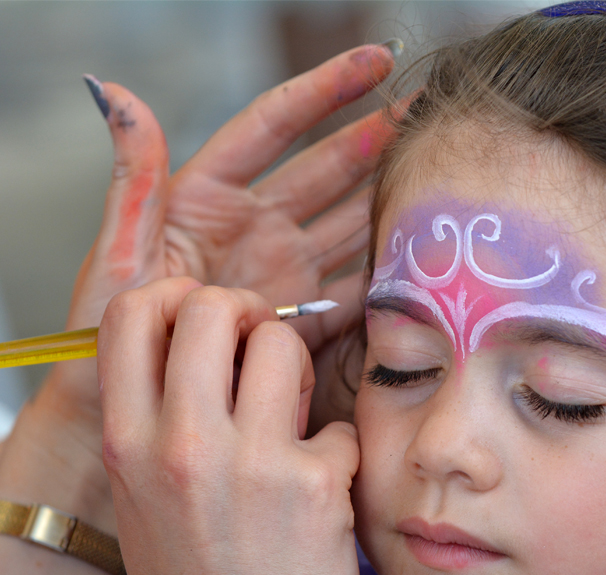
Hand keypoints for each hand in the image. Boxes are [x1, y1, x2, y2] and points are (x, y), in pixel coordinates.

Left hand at [0, 44, 393, 527]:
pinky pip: (353, 290)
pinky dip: (386, 277)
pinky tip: (421, 261)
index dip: (327, 91)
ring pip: (349, 223)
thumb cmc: (104, 339)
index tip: (378, 62)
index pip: (276, 127)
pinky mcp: (302, 320)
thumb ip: (134, 181)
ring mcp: (283, 274)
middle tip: (432, 115)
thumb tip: (118, 93)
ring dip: (392, 201)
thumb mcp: (117, 258)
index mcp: (207, 198)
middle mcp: (253, 228)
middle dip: (379, 139)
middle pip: (328, 170)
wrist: (118, 420)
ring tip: (440, 177)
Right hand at [99, 279, 360, 574]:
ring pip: (282, 341)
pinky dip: (338, 446)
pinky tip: (325, 483)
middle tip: (260, 348)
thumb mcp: (144, 498)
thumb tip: (198, 342)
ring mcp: (250, 463)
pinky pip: (337, 421)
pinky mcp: (315, 485)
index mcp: (128, 445)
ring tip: (293, 417)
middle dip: (245, 313)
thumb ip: (157, 419)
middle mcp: (181, 446)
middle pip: (210, 305)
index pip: (130, 314)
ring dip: (295, 368)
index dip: (174, 298)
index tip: (205, 320)